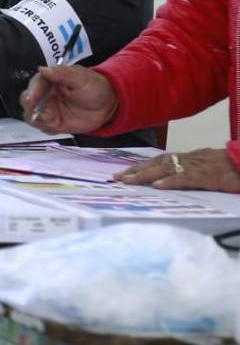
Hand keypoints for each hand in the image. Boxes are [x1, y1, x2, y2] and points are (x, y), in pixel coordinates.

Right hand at [20, 64, 117, 133]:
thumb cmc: (95, 87)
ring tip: (50, 121)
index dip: (32, 91)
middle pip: (28, 101)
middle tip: (36, 113)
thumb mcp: (81, 78)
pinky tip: (57, 127)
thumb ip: (62, 73)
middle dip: (29, 107)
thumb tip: (43, 69)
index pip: (35, 84)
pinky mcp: (54, 123)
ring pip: (32, 116)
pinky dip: (46, 128)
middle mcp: (45, 95)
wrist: (109, 105)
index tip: (31, 99)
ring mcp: (49, 110)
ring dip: (37, 120)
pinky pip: (43, 128)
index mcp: (50, 80)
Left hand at [115, 148, 239, 192]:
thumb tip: (174, 180)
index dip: (142, 165)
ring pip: (166, 169)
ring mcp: (197, 166)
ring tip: (128, 181)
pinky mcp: (207, 175)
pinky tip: (157, 186)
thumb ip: (193, 172)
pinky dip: (171, 181)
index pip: (160, 160)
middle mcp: (190, 159)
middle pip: (157, 163)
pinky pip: (186, 178)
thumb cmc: (233, 167)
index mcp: (190, 158)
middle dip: (136, 170)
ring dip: (145, 175)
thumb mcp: (210, 167)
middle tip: (117, 178)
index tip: (125, 172)